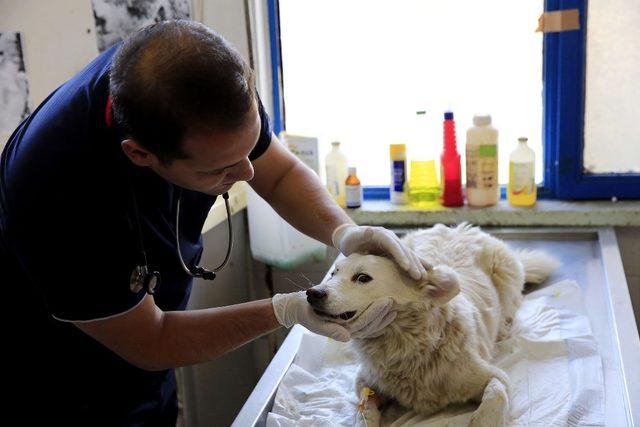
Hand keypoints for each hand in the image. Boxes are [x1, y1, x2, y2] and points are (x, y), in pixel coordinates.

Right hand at [271, 293, 395, 340]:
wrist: (300, 308)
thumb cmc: (307, 312)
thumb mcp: (314, 320)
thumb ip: (329, 330)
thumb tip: (346, 336)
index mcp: (340, 331)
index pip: (362, 324)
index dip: (375, 314)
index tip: (385, 302)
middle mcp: (347, 332)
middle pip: (368, 327)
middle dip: (381, 315)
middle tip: (393, 301)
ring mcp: (348, 329)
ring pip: (369, 327)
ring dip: (382, 318)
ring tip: (394, 307)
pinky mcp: (349, 324)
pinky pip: (365, 324)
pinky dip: (376, 319)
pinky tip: (386, 312)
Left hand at [332, 224, 431, 280]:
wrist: (350, 237)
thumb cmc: (351, 239)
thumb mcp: (354, 236)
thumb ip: (363, 234)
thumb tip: (370, 230)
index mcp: (381, 234)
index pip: (393, 245)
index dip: (401, 256)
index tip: (407, 267)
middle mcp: (390, 238)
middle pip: (404, 251)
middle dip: (412, 264)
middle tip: (419, 277)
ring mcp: (394, 244)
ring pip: (408, 255)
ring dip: (417, 265)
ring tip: (425, 277)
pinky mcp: (394, 251)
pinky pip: (407, 257)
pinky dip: (417, 263)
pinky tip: (427, 269)